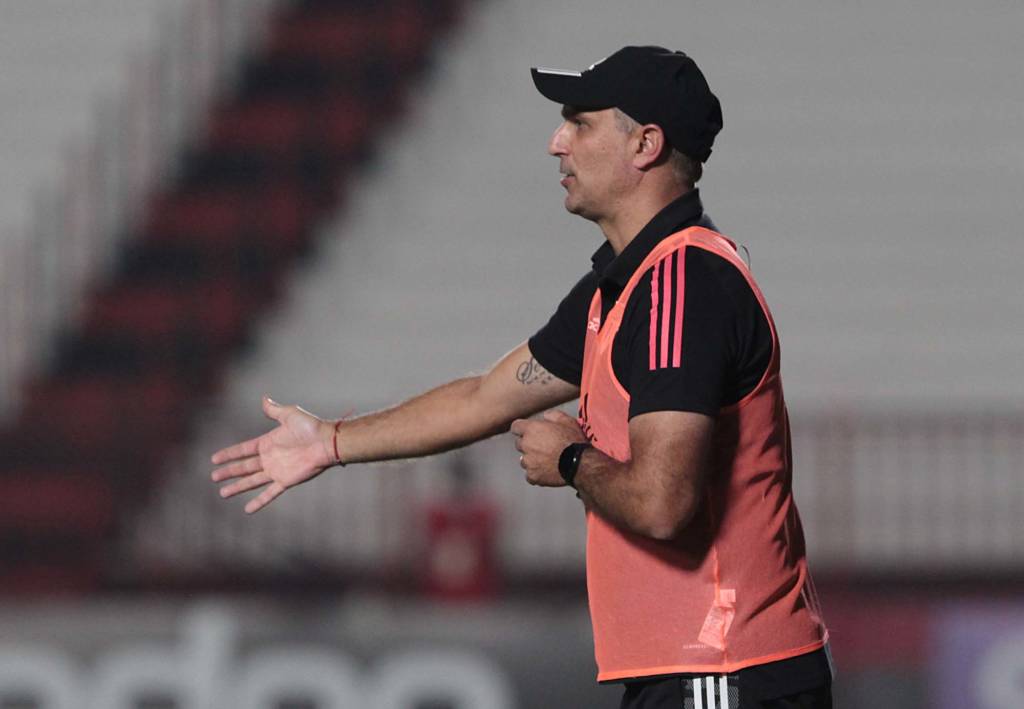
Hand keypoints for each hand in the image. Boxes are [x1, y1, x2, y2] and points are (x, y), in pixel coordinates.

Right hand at [211, 396, 335, 512]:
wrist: (326, 443)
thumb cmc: (310, 427)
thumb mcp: (289, 415)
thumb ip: (274, 411)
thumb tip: (263, 399)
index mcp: (268, 443)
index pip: (243, 450)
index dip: (229, 454)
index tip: (214, 459)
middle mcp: (270, 458)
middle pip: (244, 467)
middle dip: (229, 472)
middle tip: (214, 477)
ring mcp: (277, 471)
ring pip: (252, 481)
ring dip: (238, 487)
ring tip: (223, 494)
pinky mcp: (286, 481)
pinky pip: (270, 493)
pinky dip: (259, 501)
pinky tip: (248, 509)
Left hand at [510, 408, 586, 486]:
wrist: (579, 464)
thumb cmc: (574, 441)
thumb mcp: (567, 420)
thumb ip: (552, 415)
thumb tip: (545, 416)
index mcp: (532, 429)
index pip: (516, 426)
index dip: (522, 429)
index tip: (528, 432)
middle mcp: (526, 444)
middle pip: (519, 444)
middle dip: (528, 445)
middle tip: (543, 448)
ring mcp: (528, 462)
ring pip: (524, 460)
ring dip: (532, 460)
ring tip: (547, 461)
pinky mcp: (532, 476)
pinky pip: (530, 475)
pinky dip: (536, 474)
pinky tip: (547, 472)